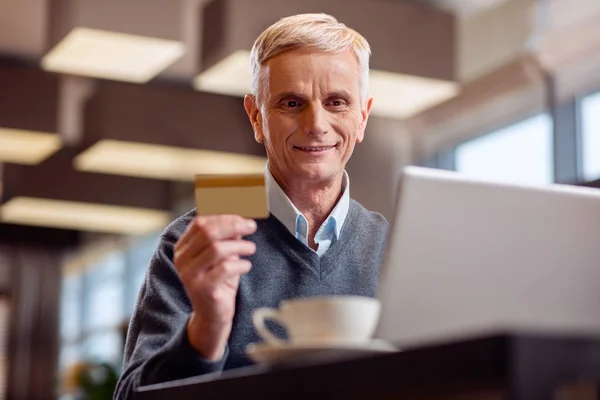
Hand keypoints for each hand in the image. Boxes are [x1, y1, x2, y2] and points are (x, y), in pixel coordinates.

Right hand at [174, 215, 256, 359]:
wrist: (212, 315)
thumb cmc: (219, 280)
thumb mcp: (223, 255)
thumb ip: (229, 235)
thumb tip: (243, 214)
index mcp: (183, 247)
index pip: (201, 222)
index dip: (223, 214)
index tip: (243, 214)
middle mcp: (182, 260)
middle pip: (207, 231)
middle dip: (233, 224)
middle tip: (251, 226)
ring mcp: (190, 275)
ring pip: (216, 249)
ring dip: (239, 245)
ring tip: (251, 248)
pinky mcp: (203, 289)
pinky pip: (225, 269)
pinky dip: (240, 264)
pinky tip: (246, 266)